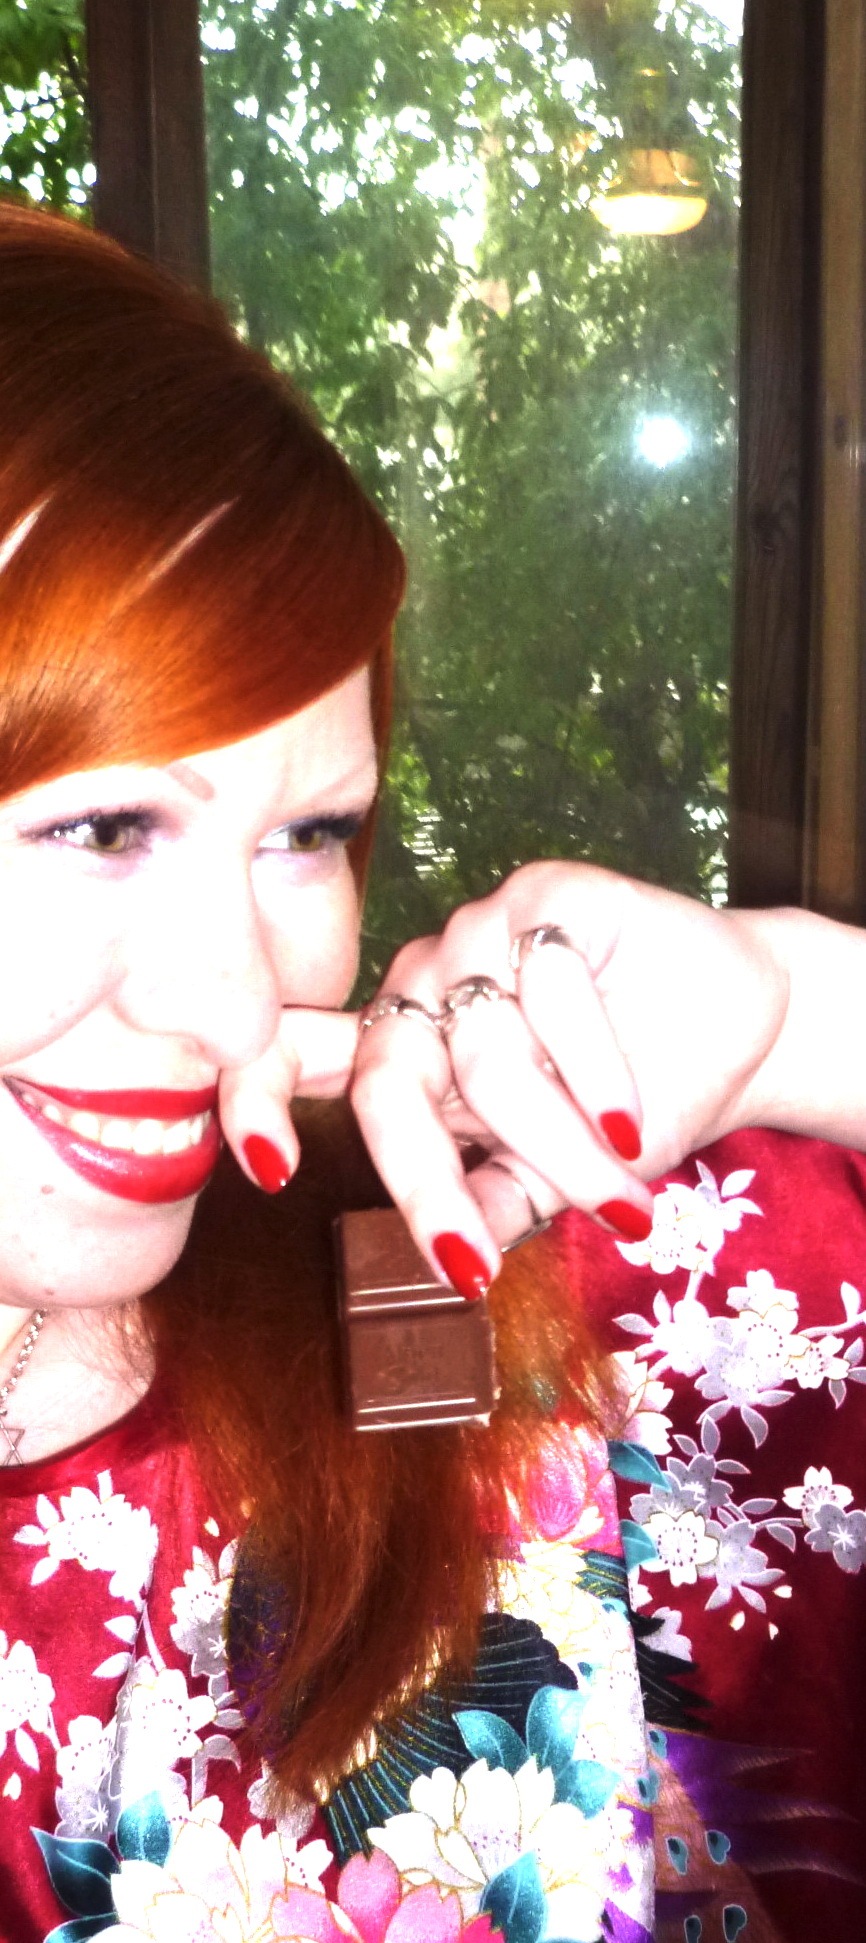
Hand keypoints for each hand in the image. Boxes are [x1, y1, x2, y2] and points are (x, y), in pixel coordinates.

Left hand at [217, 861, 792, 1295]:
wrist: (740, 1033)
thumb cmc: (627, 1113)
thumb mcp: (550, 1180)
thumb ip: (489, 1204)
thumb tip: (451, 1265)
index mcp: (399, 1053)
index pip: (290, 1060)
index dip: (256, 1104)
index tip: (269, 1171)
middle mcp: (419, 990)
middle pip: (387, 1086)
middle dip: (430, 1184)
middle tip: (476, 1262)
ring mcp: (476, 936)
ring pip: (485, 1055)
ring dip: (559, 1144)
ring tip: (623, 1191)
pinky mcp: (543, 896)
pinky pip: (547, 989)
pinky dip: (594, 1071)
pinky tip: (631, 1119)